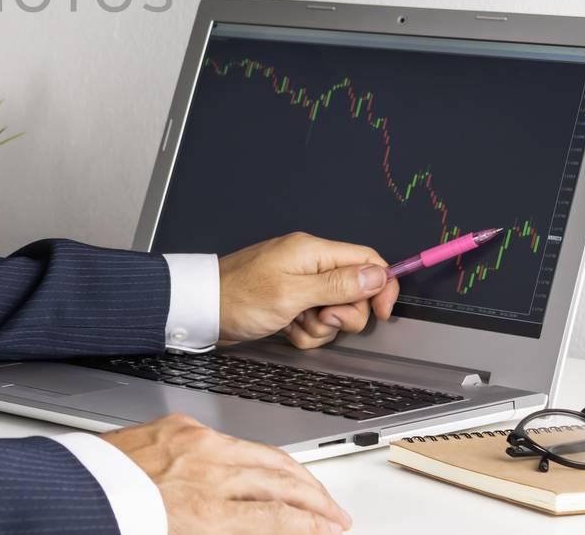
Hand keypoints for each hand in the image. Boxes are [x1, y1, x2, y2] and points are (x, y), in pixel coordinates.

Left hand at [103, 413, 350, 533]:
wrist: (71, 491)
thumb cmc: (120, 521)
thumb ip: (228, 531)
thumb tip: (266, 526)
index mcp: (206, 515)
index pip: (280, 520)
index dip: (313, 527)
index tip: (332, 532)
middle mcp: (207, 475)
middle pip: (282, 483)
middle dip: (316, 501)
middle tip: (336, 516)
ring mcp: (195, 444)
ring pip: (262, 454)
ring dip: (296, 474)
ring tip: (315, 491)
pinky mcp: (180, 426)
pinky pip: (228, 438)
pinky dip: (254, 453)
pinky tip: (267, 465)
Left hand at [217, 232, 399, 347]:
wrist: (201, 311)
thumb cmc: (237, 297)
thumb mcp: (293, 293)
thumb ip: (337, 284)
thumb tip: (377, 274)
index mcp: (312, 252)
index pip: (366, 259)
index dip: (381, 286)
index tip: (383, 312)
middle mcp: (309, 265)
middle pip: (354, 292)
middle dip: (343, 315)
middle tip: (318, 318)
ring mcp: (299, 285)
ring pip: (334, 312)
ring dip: (319, 328)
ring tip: (294, 323)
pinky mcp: (290, 304)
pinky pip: (314, 323)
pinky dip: (304, 332)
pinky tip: (285, 329)